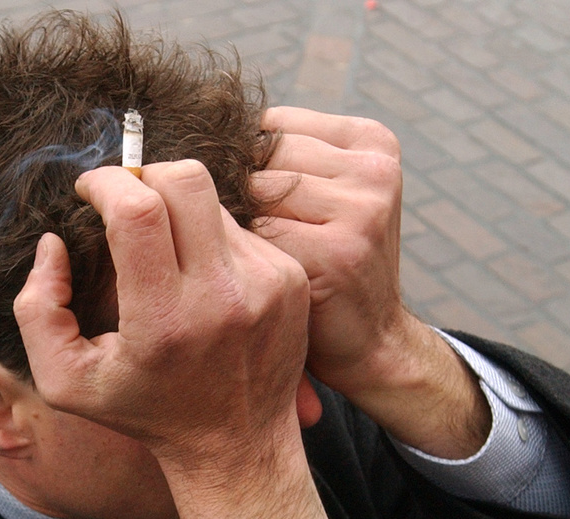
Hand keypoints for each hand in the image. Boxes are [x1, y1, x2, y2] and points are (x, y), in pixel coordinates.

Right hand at [14, 160, 344, 518]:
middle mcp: (222, 297)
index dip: (106, 182)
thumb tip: (54, 243)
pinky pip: (240, 225)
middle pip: (186, 180)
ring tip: (162, 253)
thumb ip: (38, 310)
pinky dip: (209, 236)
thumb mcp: (66, 381)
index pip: (139, 210)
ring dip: (177, 210)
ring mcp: (265, 284)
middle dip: (144, 175)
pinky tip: (199, 278)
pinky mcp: (290, 279)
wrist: (237, 445)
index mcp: (163, 322)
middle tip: (125, 201)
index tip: (89, 190)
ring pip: (213, 200)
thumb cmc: (144, 411)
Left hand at [254, 107, 489, 457]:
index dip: (244, 166)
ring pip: (258, 191)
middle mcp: (374, 170)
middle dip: (241, 193)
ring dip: (242, 225)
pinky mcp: (339, 251)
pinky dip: (247, 257)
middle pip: (263, 155)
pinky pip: (259, 234)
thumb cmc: (327, 265)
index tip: (246, 204)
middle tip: (241, 235)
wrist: (372, 342)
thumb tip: (195, 138)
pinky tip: (257, 277)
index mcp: (372, 142)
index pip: (272, 125)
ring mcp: (362, 209)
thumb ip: (282, 162)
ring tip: (251, 255)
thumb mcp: (323, 199)